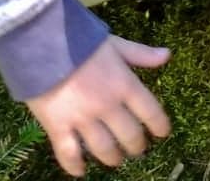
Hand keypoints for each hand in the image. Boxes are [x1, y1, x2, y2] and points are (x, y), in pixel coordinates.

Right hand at [25, 35, 171, 175]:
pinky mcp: (58, 127)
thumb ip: (141, 53)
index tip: (162, 133)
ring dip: (112, 158)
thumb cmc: (81, 41)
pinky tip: (81, 172)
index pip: (151, 112)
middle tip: (137, 150)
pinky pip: (68, 153)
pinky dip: (75, 166)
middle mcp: (108, 106)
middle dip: (136, 146)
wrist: (43, 43)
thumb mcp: (116, 44)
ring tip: (115, 160)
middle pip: (129, 136)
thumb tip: (167, 55)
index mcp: (125, 84)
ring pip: (104, 149)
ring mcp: (83, 119)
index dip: (159, 126)